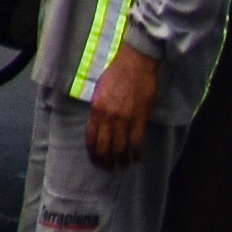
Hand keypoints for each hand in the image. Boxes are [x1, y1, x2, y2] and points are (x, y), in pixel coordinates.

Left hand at [89, 43, 162, 164]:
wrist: (135, 62)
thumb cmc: (116, 73)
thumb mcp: (100, 92)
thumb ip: (99, 110)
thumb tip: (100, 125)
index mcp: (96, 110)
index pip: (91, 138)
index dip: (93, 153)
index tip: (96, 161)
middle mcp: (108, 117)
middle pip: (105, 147)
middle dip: (106, 161)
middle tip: (109, 168)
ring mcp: (125, 119)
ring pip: (121, 148)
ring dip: (122, 160)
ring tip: (123, 166)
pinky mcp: (141, 118)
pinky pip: (138, 142)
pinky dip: (137, 153)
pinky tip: (137, 159)